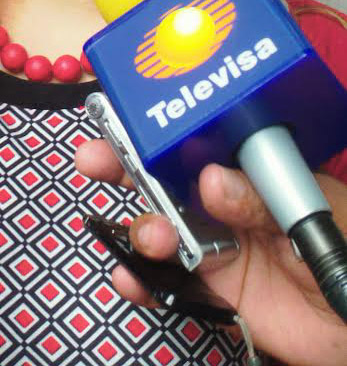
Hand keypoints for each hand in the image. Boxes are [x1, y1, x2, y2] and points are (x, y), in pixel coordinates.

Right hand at [76, 139, 346, 365]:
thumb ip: (260, 197)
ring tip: (153, 240)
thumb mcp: (313, 209)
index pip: (195, 136)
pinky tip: (132, 278)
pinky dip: (143, 280)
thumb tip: (209, 181)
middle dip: (122, 164)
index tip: (122, 118)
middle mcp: (221, 199)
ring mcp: (213, 243)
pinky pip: (168, 282)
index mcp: (246, 165)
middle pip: (161, 176)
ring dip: (142, 228)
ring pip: (159, 226)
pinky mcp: (210, 288)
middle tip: (93, 159)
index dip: (156, 126)